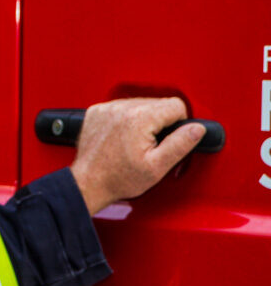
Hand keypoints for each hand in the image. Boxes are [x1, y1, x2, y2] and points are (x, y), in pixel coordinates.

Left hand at [70, 98, 205, 214]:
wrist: (88, 182)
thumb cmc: (119, 178)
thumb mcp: (157, 166)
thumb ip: (180, 144)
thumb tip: (197, 129)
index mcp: (139, 118)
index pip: (176, 105)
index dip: (179, 124)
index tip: (169, 139)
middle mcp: (121, 108)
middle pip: (158, 103)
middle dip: (161, 123)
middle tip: (151, 145)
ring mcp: (107, 108)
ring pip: (141, 103)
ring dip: (144, 120)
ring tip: (136, 142)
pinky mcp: (97, 112)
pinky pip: (121, 107)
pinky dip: (126, 119)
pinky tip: (123, 137)